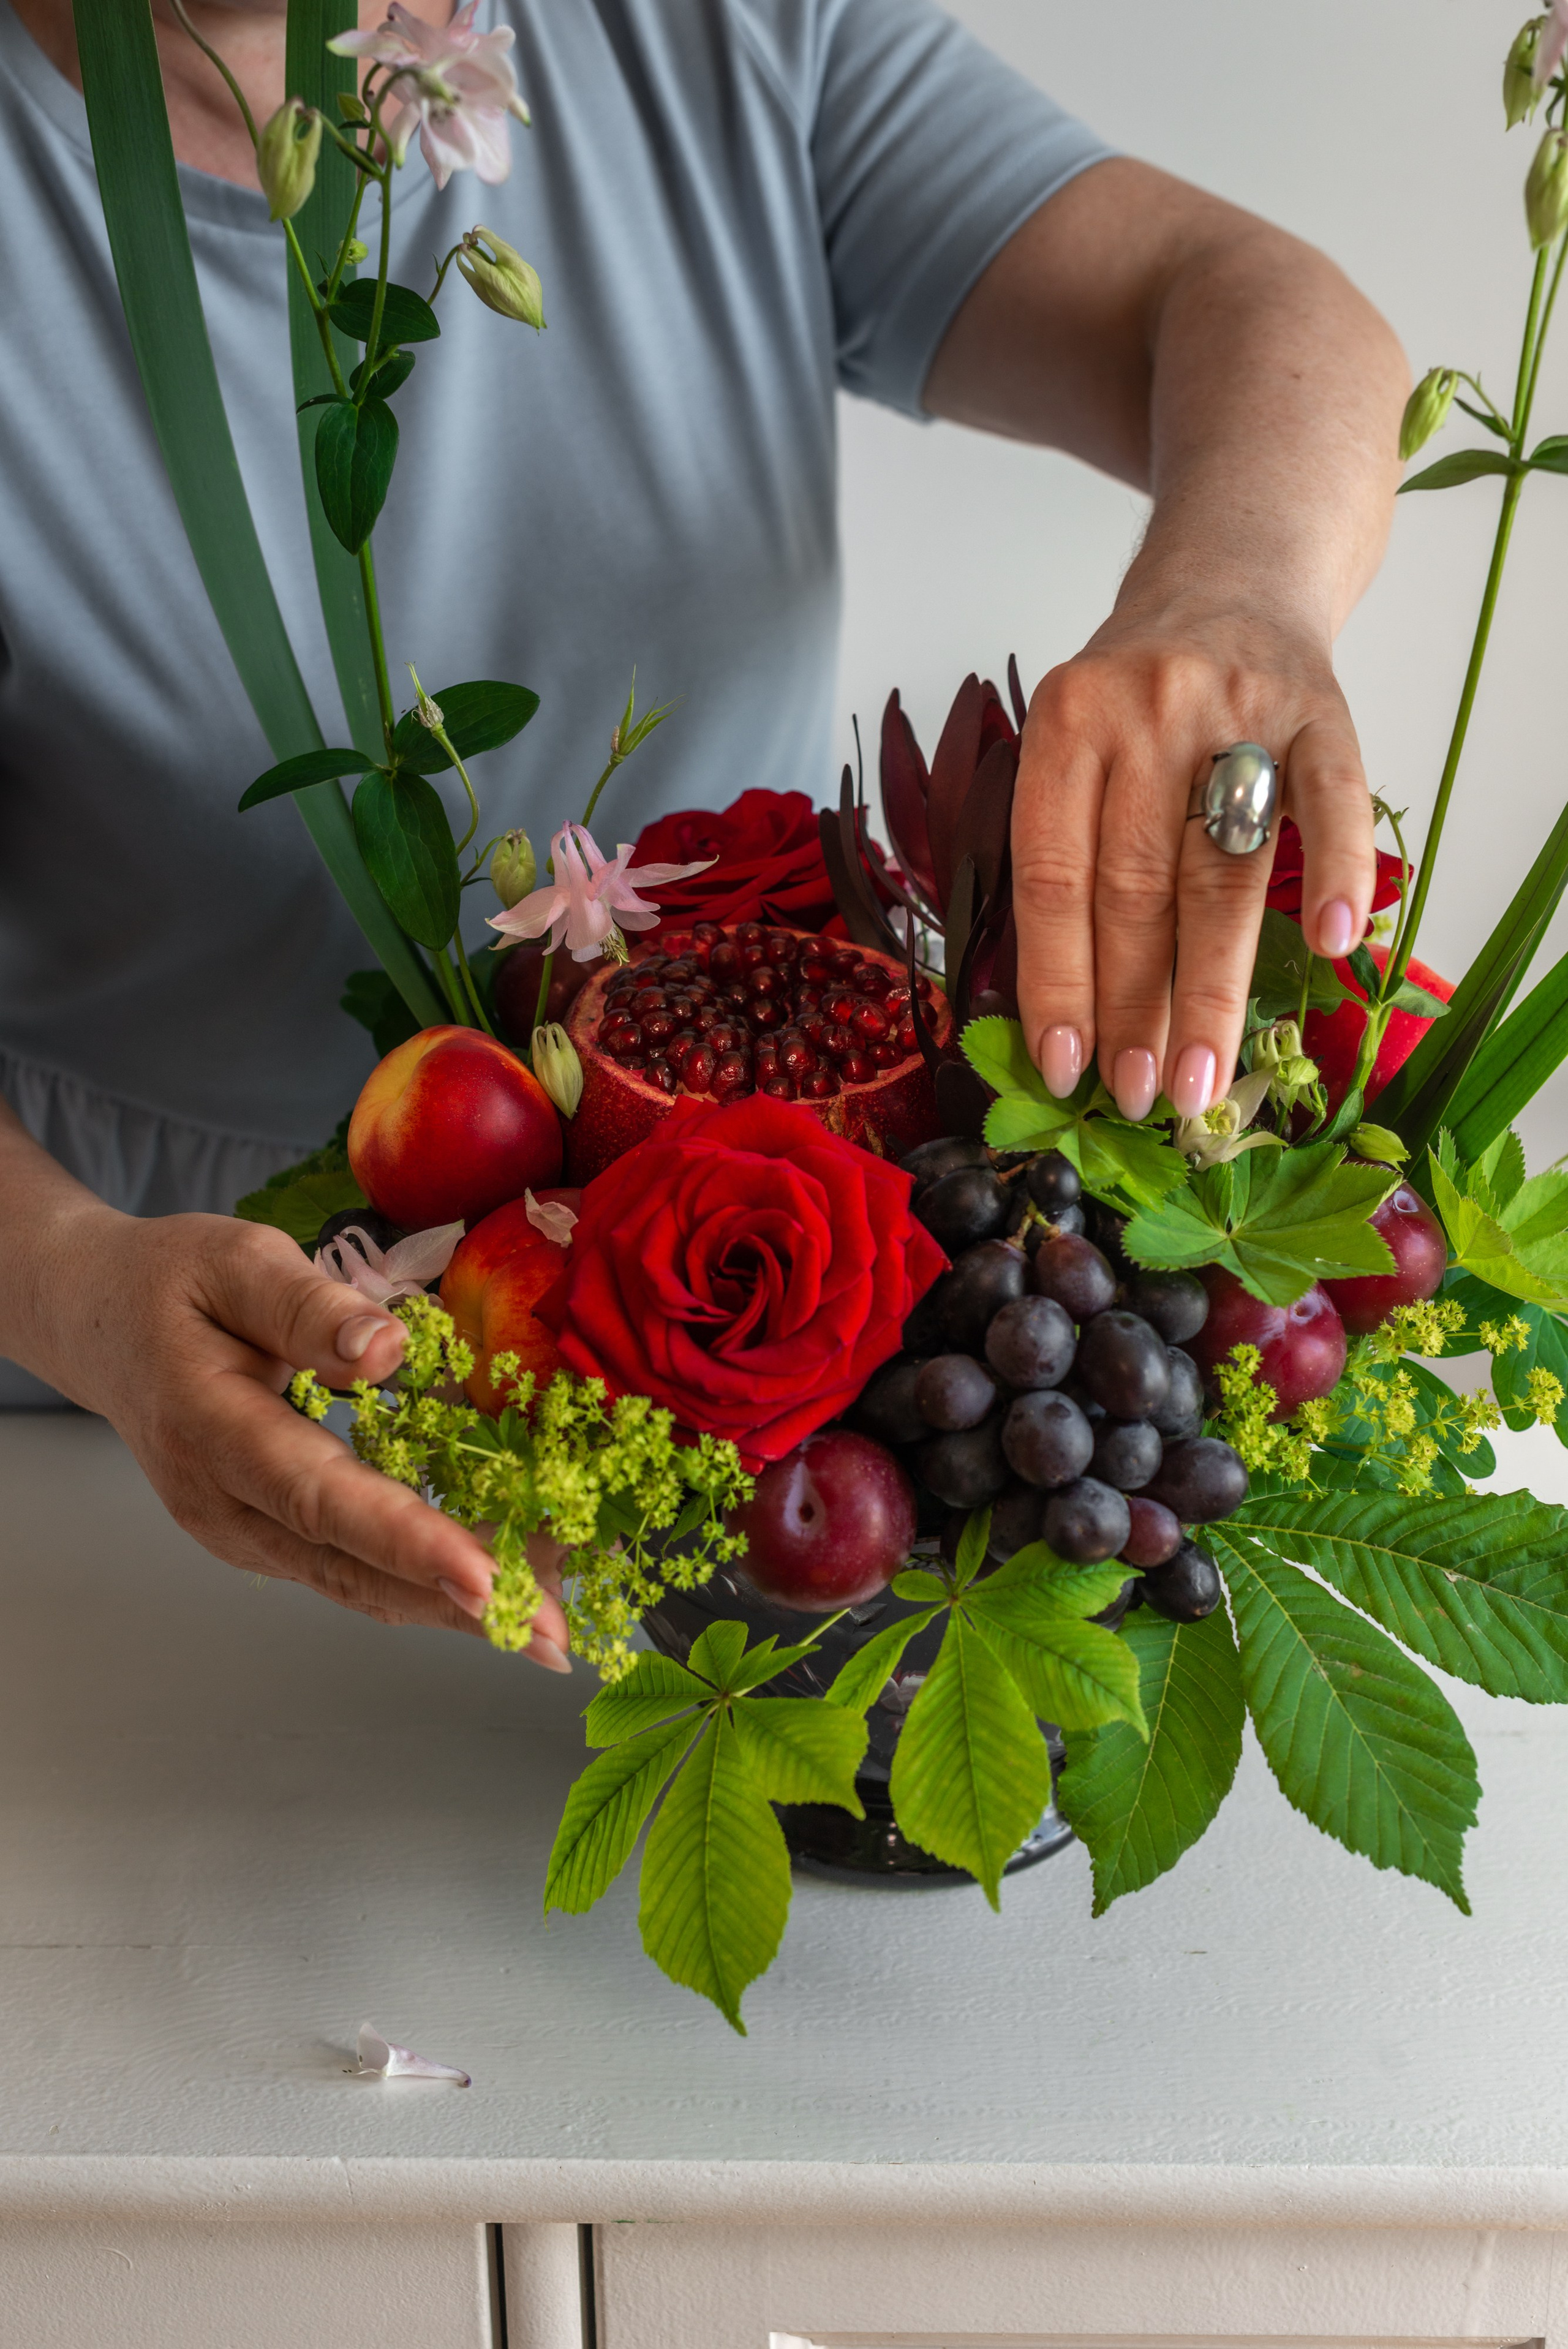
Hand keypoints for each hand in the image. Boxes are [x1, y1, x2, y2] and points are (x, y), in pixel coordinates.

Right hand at [26, 1203, 572, 1663]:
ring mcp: (239, 1533)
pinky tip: (501, 1586)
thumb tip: (387, 1347)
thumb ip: (306, 1305)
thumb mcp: (236, 1260)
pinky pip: (350, 1572)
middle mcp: (220, 1503)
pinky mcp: (264, 1540)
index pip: (321, 1498)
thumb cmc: (174, 1283)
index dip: (408, 1541)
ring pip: (356, 1587)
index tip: (487, 1577)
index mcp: (211, 1428)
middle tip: (555, 1638)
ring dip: (455, 1612)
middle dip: (460, 1609)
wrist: (104, 1325)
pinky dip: (425, 1586)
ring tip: (550, 1627)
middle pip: (350, 1569)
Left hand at [1011, 600, 1376, 1117]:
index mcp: (1067, 726)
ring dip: (1212, 989)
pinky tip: (1334, 949)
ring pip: (1222, 870)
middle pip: (1136, 887)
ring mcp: (1239, 707)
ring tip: (1202, 1080)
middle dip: (1134, 1008)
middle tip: (1139, 1098)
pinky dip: (1338, 872)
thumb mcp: (1075, 747)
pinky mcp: (1323, 706)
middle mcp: (1146, 711)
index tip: (1063, 1069)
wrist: (1230, 576)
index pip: (1054, 876)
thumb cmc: (1140, 700)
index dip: (1057, 981)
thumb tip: (1067, 1018)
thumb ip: (1068, 855)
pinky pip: (1332, 799)